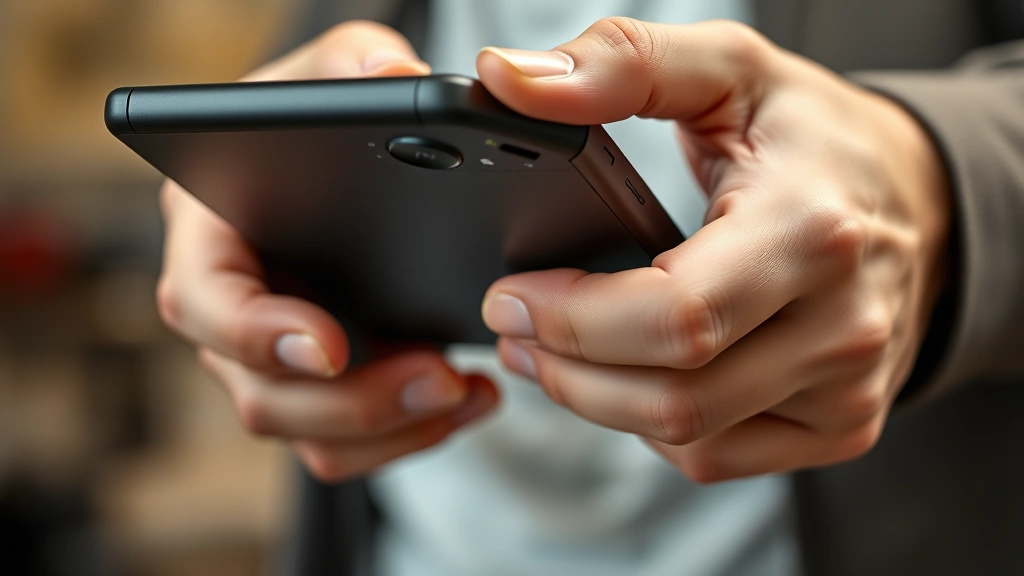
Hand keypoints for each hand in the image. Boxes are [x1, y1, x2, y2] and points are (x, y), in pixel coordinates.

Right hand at [158, 21, 497, 481]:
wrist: (342, 160)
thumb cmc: (321, 114)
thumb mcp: (335, 66)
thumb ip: (356, 58)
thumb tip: (394, 75)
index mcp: (209, 231)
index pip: (204, 300)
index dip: (255, 333)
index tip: (329, 346)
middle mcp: (232, 305)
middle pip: (259, 390)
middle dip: (351, 399)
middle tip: (436, 375)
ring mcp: (274, 356)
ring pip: (308, 431)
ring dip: (390, 426)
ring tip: (465, 391)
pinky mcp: (323, 384)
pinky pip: (348, 441)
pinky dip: (409, 433)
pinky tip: (468, 399)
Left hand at [477, 19, 950, 481]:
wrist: (916, 198)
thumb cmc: (817, 137)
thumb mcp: (729, 70)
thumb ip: (621, 64)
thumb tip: (513, 82)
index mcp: (810, 229)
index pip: (675, 316)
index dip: (574, 320)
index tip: (512, 294)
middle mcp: (843, 323)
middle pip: (674, 397)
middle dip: (568, 371)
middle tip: (514, 327)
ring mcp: (848, 388)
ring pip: (689, 440)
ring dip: (598, 403)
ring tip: (553, 352)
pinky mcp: (843, 425)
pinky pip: (719, 456)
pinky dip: (654, 428)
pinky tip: (629, 378)